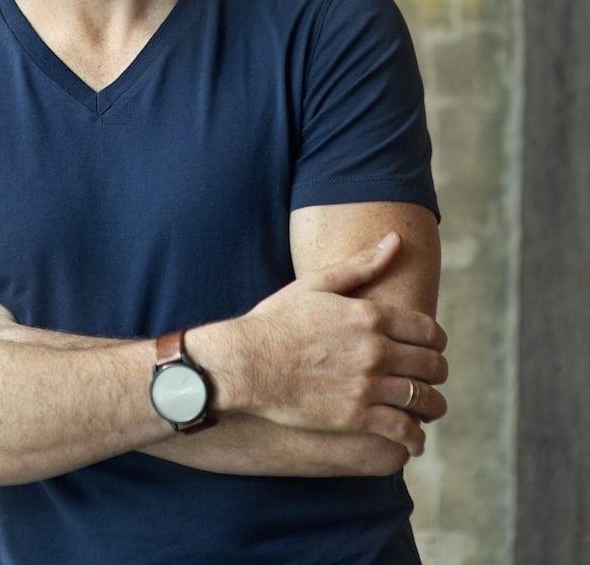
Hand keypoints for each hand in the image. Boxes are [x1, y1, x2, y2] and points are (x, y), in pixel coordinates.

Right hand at [237, 232, 448, 456]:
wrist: (242, 362)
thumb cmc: (275, 321)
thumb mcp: (316, 285)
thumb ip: (360, 264)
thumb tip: (395, 239)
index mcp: (369, 316)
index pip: (429, 331)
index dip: (436, 342)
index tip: (430, 349)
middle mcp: (375, 350)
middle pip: (432, 366)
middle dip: (436, 373)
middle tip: (428, 379)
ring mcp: (366, 384)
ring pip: (424, 400)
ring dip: (432, 407)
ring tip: (426, 411)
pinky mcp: (355, 416)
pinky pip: (403, 431)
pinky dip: (414, 438)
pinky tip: (412, 440)